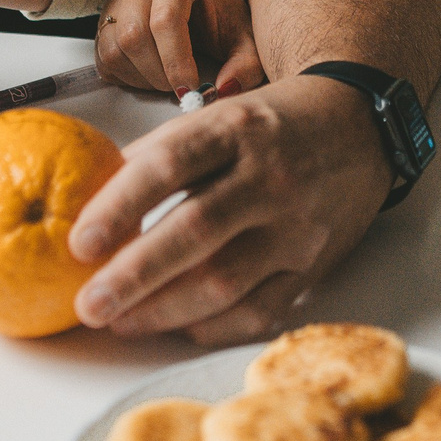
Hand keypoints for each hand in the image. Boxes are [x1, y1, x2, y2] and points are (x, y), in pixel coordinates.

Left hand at [67, 74, 391, 343]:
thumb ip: (165, 154)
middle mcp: (270, 176)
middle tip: (88, 304)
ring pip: (224, 281)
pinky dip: (211, 325)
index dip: (119, 205)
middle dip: (133, 275)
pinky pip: (258, 310)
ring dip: (162, 310)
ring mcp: (296, 226)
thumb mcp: (222, 114)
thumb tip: (96, 201)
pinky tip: (175, 326)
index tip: (79, 242)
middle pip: (194, 232)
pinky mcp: (313, 265)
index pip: (170, 165)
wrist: (361, 126)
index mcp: (238, 128)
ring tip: (118, 320)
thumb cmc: (277, 123)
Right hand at [95, 0, 266, 100]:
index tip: (190, 88)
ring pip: (116, 47)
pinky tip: (151, 73)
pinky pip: (104, 56)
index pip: (166, 18)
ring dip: (144, 77)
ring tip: (169, 78)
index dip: (176, 61)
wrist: (202, 4)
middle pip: (136, 34)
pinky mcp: (104, 16)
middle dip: (160, 73)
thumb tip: (224, 89)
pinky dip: (128, 76)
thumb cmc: (221, 17)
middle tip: (182, 87)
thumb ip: (246, 64)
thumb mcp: (245, 37)